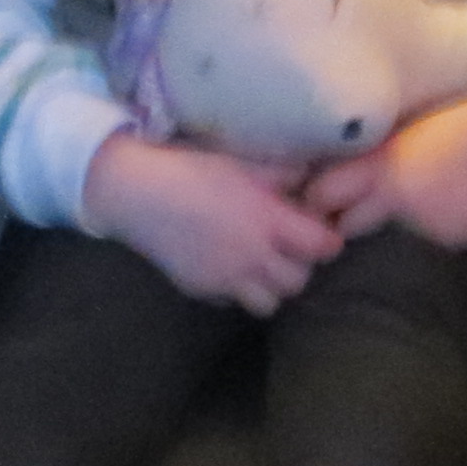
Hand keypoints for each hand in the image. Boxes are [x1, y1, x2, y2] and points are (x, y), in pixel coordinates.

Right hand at [82, 133, 339, 313]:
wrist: (139, 193)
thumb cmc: (194, 169)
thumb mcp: (246, 162)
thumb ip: (285, 172)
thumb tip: (314, 175)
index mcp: (269, 222)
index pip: (324, 248)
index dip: (327, 240)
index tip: (320, 230)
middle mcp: (253, 257)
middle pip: (299, 282)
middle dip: (302, 266)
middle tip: (292, 248)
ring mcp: (226, 279)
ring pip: (270, 303)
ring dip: (272, 286)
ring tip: (264, 264)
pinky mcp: (202, 290)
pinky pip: (234, 302)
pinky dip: (239, 291)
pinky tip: (231, 267)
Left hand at [303, 82, 466, 249]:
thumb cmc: (452, 121)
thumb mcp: (399, 135)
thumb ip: (368, 162)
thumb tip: (336, 184)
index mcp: (381, 165)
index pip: (322, 195)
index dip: (316, 199)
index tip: (317, 199)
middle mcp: (397, 200)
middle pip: (347, 226)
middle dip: (344, 221)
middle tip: (348, 214)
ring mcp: (425, 225)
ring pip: (387, 238)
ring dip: (390, 227)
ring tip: (412, 203)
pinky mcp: (451, 240)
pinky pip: (425, 241)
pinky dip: (428, 230)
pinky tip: (446, 206)